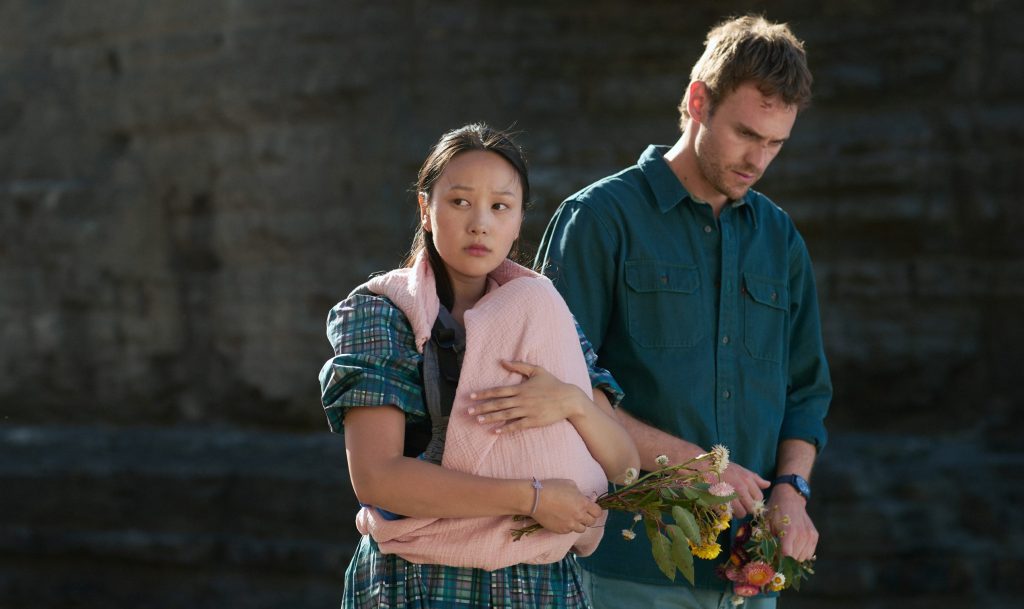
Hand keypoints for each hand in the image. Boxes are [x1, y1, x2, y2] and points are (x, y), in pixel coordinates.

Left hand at [468, 361, 585, 433]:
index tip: (472, 396)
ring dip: (490, 418)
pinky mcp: (533, 421)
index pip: (498, 391)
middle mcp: (521, 400)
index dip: (484, 394)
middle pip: (498, 404)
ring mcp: (527, 411)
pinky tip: (495, 431)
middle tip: (468, 411)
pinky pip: (516, 426)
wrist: (568, 399)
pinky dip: (505, 429)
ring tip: (478, 421)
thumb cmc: (553, 384)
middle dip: (482, 407)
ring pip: (505, 415)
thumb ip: (519, 366)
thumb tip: (502, 361)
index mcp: (521, 388)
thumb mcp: (537, 370)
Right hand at [530, 478, 602, 533]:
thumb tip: (584, 498)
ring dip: (579, 524)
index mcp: (583, 504)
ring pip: (581, 529)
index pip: (598, 512)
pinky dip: (568, 526)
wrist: (535, 499)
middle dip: (588, 517)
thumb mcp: (570, 484)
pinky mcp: (561, 531)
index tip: (591, 508)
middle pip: (591, 522)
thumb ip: (580, 493)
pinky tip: (562, 519)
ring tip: (572, 517)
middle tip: (581, 513)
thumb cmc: (552, 488)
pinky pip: (569, 531)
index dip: (595, 510)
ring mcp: (570, 525)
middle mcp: (579, 516)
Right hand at [721, 462, 770, 518]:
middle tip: (739, 504)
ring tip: (731, 506)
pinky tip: (724, 507)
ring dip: (737, 512)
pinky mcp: (720, 503)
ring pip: (742, 514)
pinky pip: (730, 515)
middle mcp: (740, 488)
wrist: (702, 467)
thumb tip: (768, 484)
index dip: (754, 501)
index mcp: (747, 480)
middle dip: (747, 508)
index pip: (758, 497)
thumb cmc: (722, 467)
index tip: (748, 500)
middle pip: (752, 508)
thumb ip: (754, 478)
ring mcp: (730, 496)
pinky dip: (728, 513)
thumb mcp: (740, 469)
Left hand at [767, 484, 817, 560]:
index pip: (787, 555)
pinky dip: (801, 553)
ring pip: (802, 558)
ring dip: (794, 557)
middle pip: (794, 558)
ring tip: (785, 548)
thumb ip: (764, 538)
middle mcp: (802, 534)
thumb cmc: (775, 510)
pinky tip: (794, 546)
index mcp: (789, 531)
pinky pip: (809, 554)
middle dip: (785, 560)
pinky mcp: (815, 535)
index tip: (773, 560)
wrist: (789, 497)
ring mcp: (810, 535)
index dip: (779, 560)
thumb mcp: (765, 522)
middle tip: (777, 554)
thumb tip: (761, 554)